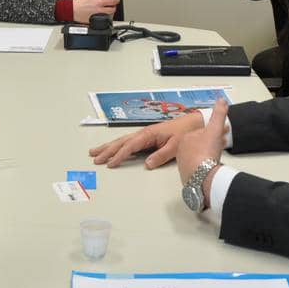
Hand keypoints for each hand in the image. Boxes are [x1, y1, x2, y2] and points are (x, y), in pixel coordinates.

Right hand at [72, 0, 120, 23]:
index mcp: (98, 2)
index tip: (116, 0)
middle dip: (114, 7)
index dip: (116, 0)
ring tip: (107, 10)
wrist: (70, 10)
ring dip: (110, 13)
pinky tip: (100, 15)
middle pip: (112, 10)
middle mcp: (99, 10)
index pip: (113, 1)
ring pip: (108, 16)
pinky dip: (103, 18)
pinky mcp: (93, 21)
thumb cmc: (77, 2)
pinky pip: (101, 20)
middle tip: (112, 5)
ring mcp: (96, 16)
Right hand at [89, 110, 204, 168]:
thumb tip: (147, 164)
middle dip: (106, 150)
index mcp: (148, 134)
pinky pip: (128, 142)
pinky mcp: (147, 137)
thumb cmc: (185, 132)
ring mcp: (144, 135)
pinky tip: (112, 150)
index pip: (129, 146)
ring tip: (95, 152)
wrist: (193, 123)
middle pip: (120, 142)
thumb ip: (161, 155)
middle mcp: (144, 133)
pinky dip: (117, 146)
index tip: (110, 164)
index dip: (119, 155)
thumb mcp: (176, 146)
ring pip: (122, 141)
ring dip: (108, 147)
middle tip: (94, 158)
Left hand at [176, 99, 228, 183]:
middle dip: (212, 142)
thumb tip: (221, 100)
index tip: (223, 132)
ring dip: (208, 154)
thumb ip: (218, 114)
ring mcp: (184, 164)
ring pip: (199, 155)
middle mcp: (182, 151)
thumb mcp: (214, 129)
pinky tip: (211, 167)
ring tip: (218, 156)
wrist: (202, 175)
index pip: (201, 132)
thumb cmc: (205, 152)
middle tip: (223, 143)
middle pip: (200, 144)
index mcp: (185, 138)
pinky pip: (199, 167)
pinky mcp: (188, 175)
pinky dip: (206, 166)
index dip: (214, 131)